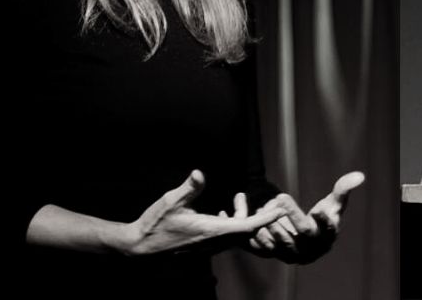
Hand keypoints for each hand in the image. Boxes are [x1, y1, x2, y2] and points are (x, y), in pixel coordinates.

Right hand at [117, 170, 285, 256]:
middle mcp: (213, 242)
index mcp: (210, 231)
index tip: (279, 211)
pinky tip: (223, 214)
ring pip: (236, 235)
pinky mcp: (204, 247)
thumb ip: (189, 188)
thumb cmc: (155, 224)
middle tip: (258, 198)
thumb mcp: (171, 202)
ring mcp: (209, 247)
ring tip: (239, 199)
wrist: (141, 246)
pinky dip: (232, 225)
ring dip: (243, 219)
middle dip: (256, 216)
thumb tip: (199, 173)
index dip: (265, 218)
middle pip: (245, 232)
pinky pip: (226, 238)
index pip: (246, 227)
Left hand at [235, 171, 364, 263]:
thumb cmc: (322, 217)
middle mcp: (313, 250)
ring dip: (273, 227)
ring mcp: (296, 255)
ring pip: (284, 244)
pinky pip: (269, 250)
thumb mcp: (333, 204)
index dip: (324, 220)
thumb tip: (359, 175)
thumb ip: (343, 190)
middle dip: (292, 215)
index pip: (327, 228)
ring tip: (264, 208)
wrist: (307, 239)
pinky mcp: (279, 256)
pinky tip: (253, 222)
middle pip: (303, 234)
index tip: (318, 208)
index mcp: (327, 237)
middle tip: (281, 196)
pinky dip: (260, 238)